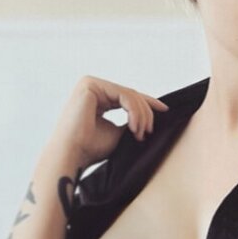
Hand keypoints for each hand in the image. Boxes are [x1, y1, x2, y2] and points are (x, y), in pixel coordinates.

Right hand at [50, 75, 169, 168]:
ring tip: (141, 133)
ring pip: (129, 95)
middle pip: (130, 95)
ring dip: (141, 115)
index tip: (164, 110)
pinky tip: (135, 128)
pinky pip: (123, 95)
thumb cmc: (91, 149)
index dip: (147, 103)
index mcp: (96, 97)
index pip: (127, 97)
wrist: (73, 155)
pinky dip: (134, 111)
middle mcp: (92, 87)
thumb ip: (131, 121)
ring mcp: (89, 84)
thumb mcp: (118, 133)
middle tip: (148, 132)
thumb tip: (150, 117)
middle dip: (145, 113)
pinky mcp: (90, 85)